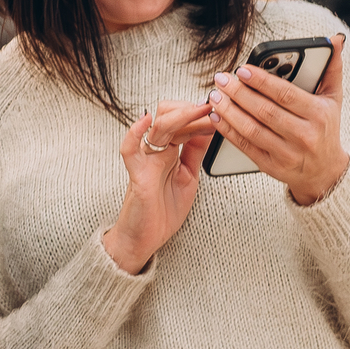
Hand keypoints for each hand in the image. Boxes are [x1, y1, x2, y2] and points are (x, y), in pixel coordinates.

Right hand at [103, 100, 215, 273]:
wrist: (145, 238)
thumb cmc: (163, 210)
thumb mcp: (188, 176)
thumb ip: (195, 152)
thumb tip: (209, 127)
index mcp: (169, 150)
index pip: (183, 121)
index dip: (201, 114)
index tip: (220, 109)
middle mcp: (156, 151)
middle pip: (168, 115)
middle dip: (192, 110)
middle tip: (212, 109)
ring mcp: (146, 160)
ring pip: (157, 127)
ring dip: (180, 116)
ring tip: (198, 111)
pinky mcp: (137, 175)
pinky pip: (129, 150)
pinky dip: (134, 133)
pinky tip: (146, 121)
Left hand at [208, 33, 349, 205]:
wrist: (326, 171)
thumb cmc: (325, 127)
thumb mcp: (333, 98)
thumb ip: (331, 68)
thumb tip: (337, 40)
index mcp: (318, 114)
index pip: (285, 94)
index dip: (262, 81)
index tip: (243, 69)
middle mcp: (304, 135)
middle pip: (265, 111)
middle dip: (239, 93)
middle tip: (221, 79)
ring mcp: (287, 154)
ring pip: (252, 129)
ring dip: (229, 111)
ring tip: (215, 96)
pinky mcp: (272, 166)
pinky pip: (246, 147)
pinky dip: (228, 132)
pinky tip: (217, 117)